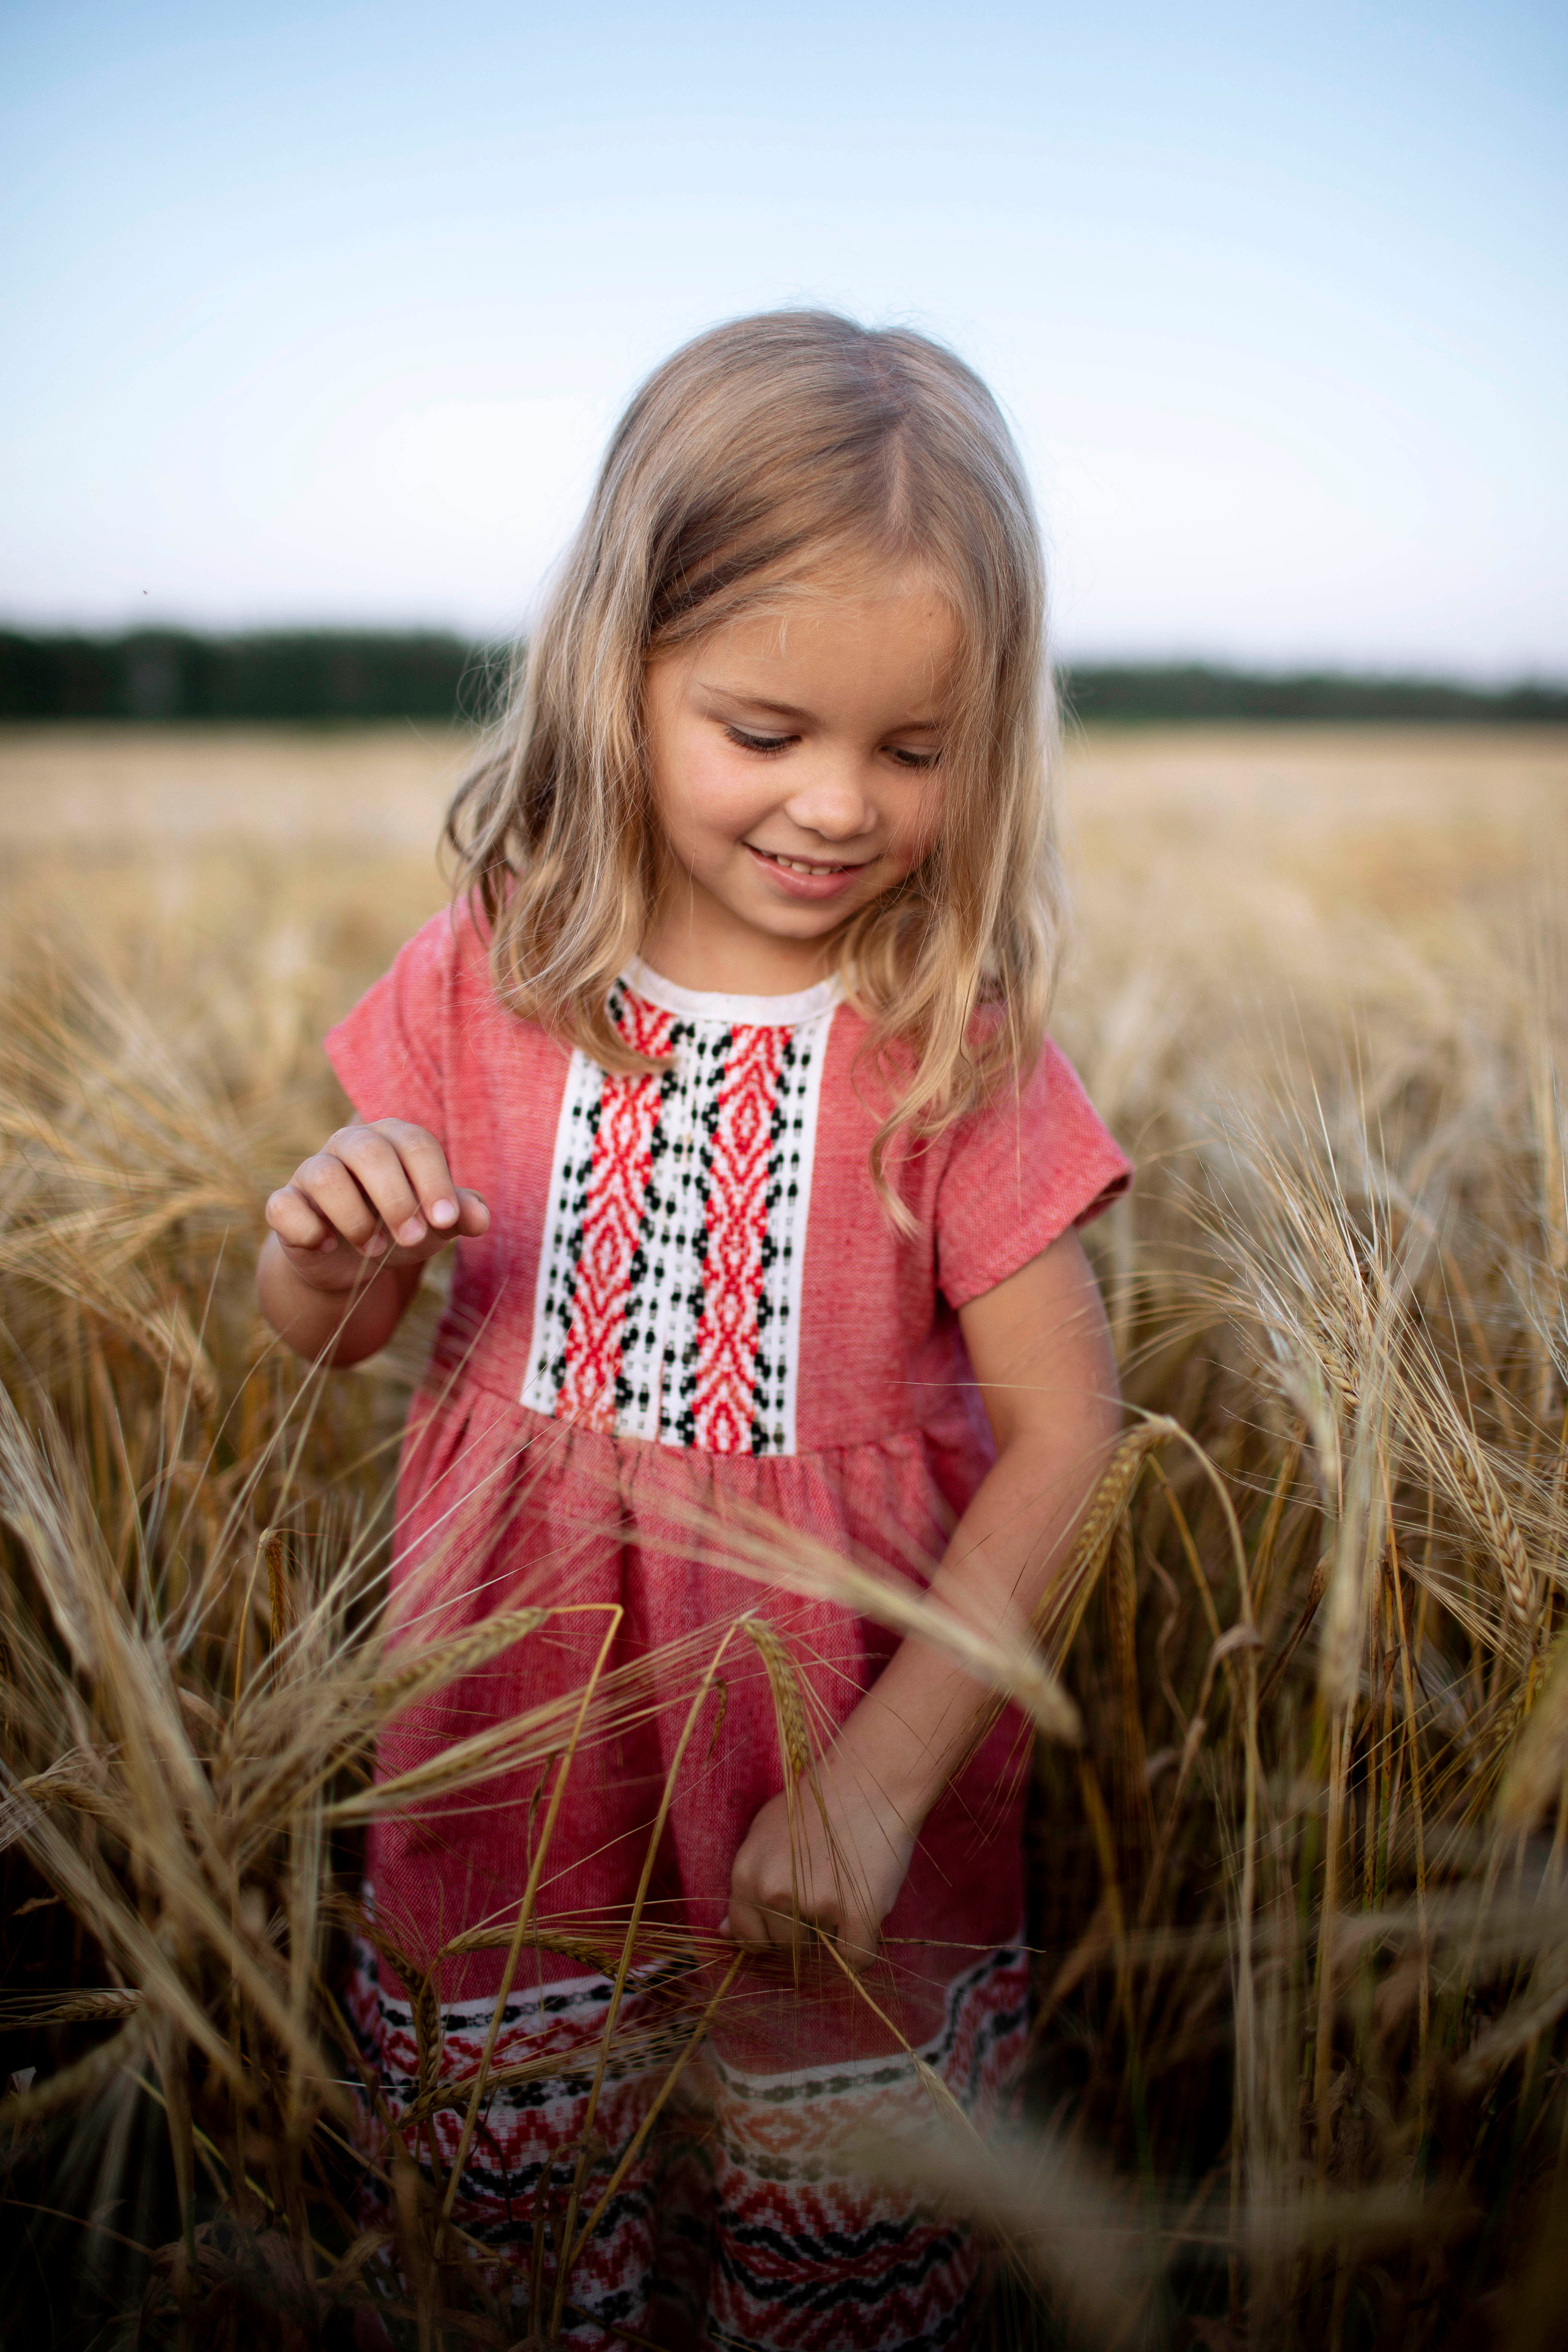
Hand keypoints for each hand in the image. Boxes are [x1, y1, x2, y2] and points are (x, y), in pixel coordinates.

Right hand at [264, 1119, 489, 1292]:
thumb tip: (480, 1218)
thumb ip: (460, 1214)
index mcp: (394, 1139)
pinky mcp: (285, 1202)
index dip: (434, 1182)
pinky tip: (328, 1246)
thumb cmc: (400, 1225)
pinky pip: (283, 1206)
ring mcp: (312, 1170)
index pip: (417, 1144)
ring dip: (355, 1219)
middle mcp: (350, 1144)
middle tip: (412, 1239)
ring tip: (375, 1249)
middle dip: (397, 1200)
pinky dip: (308, 1230)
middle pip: (371, 1153)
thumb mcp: (435, 1223)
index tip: (446, 1222)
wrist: (352, 1260)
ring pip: (325, 1176)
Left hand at [724, 1755, 916, 1969]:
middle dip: (805, 1929)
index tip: (789, 1918)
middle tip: (826, 1887)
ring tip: (846, 1885)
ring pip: (822, 1951)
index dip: (770, 1932)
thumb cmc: (817, 1802)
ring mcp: (815, 1903)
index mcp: (745, 1874)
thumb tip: (726, 1933)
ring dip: (835, 1931)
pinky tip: (867, 1913)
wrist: (872, 1778)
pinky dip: (864, 1946)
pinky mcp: (857, 1912)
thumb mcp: (764, 1831)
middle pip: (785, 1946)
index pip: (747, 1935)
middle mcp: (772, 1892)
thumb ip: (746, 1883)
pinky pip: (857, 1959)